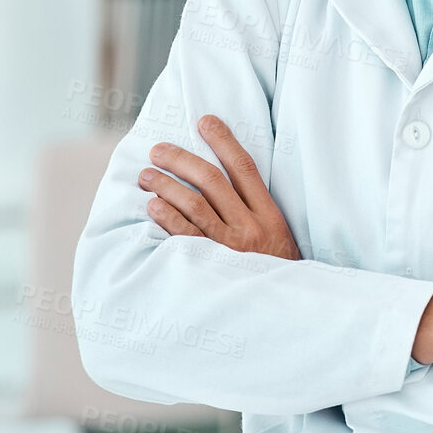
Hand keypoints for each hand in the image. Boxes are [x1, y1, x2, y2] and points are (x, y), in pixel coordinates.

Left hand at [137, 114, 300, 259]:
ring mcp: (230, 246)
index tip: (205, 120)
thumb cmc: (276, 273)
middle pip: (212, 181)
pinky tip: (152, 205)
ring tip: (146, 175)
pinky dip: (167, 217)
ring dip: (166, 185)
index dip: (224, 140)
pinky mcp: (211, 266)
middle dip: (182, 159)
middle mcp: (251, 227)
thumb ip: (257, 212)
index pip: (244, 168)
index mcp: (269, 215)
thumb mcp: (279, 238)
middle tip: (158, 149)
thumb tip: (226, 182)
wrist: (286, 312)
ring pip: (194, 204)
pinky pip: (185, 236)